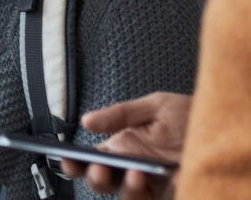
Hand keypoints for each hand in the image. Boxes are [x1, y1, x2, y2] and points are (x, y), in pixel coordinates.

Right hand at [60, 92, 190, 199]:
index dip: (75, 164)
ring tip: (137, 173)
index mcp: (123, 147)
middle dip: (96, 178)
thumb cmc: (193, 116)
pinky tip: (172, 177)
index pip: (92, 160)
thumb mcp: (155, 106)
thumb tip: (86, 122)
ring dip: (128, 189)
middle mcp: (135, 170)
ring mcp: (155, 186)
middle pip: (103, 183)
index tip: (68, 160)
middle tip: (100, 168)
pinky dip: (160, 192)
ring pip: (128, 197)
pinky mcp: (175, 195)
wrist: (228, 128)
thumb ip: (121, 113)